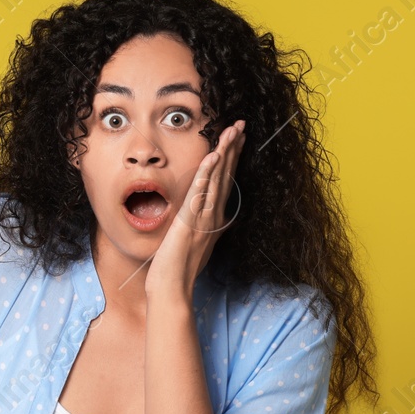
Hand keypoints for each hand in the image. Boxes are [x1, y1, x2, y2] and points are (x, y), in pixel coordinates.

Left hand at [145, 119, 244, 301]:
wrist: (173, 288)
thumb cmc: (180, 269)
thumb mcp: (198, 245)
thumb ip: (208, 229)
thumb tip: (219, 222)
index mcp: (214, 219)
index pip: (226, 182)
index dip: (232, 159)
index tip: (238, 139)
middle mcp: (213, 216)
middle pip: (226, 175)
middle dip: (234, 148)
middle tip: (241, 125)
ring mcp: (203, 218)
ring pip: (217, 179)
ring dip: (225, 153)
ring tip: (232, 131)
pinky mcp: (190, 221)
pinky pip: (200, 193)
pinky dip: (206, 173)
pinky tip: (213, 156)